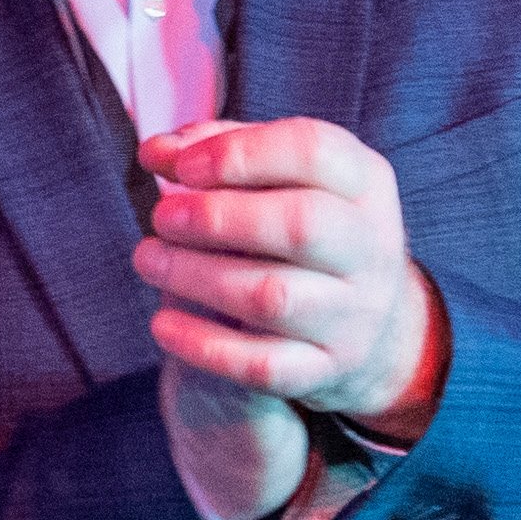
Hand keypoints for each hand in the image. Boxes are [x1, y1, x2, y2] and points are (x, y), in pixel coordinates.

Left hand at [136, 116, 447, 519]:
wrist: (372, 324)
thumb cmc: (305, 228)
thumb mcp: (283, 178)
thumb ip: (221, 150)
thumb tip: (157, 153)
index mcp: (365, 183)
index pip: (313, 151)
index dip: (239, 153)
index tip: (182, 167)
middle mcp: (371, 247)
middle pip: (301, 225)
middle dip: (216, 218)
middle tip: (162, 217)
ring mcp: (354, 314)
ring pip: (273, 297)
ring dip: (196, 276)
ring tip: (148, 259)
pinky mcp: (326, 368)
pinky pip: (263, 365)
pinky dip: (204, 345)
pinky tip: (163, 324)